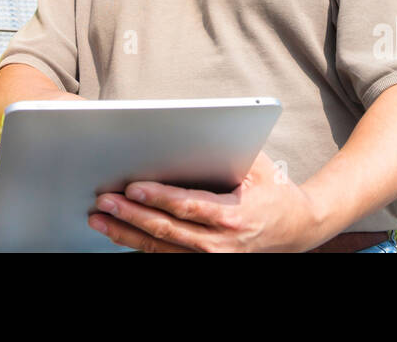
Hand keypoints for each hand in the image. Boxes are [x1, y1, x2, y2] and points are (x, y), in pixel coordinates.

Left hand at [86, 151, 327, 252]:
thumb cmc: (274, 191)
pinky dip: (140, 245)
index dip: (158, 198)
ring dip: (126, 234)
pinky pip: (166, 257)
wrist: (297, 229)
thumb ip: (226, 152)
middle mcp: (221, 243)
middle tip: (103, 201)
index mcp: (234, 216)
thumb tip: (193, 131)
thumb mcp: (258, 166)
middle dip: (131, 215)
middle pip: (167, 230)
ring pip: (161, 249)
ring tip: (99, 219)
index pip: (188, 207)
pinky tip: (119, 233)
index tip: (132, 186)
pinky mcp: (205, 264)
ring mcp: (212, 258)